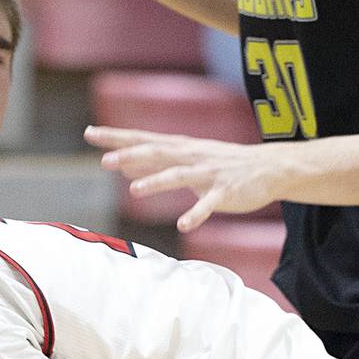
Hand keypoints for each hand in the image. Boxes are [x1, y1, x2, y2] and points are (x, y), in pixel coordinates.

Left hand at [85, 125, 279, 230]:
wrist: (268, 167)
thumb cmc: (221, 164)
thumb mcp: (185, 159)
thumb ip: (154, 164)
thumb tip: (123, 165)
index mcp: (178, 148)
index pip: (141, 139)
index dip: (116, 137)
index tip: (89, 132)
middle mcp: (190, 156)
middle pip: (156, 153)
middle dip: (130, 156)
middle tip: (104, 161)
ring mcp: (208, 173)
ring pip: (179, 175)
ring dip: (157, 182)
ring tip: (134, 191)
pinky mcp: (225, 192)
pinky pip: (208, 204)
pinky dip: (196, 214)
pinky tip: (183, 226)